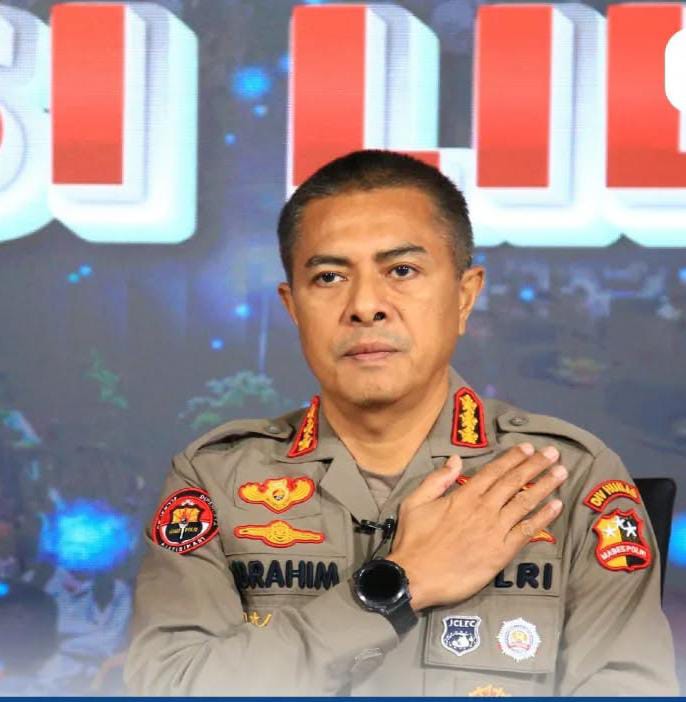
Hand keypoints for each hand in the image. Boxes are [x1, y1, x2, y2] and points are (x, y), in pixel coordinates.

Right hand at [388, 443, 566, 610]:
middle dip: (535, 465)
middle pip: (514, 482)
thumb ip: (437, 479)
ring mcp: (494, 530)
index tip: (529, 448)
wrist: (416, 577)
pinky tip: (556, 506)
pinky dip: (543, 517)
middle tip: (554, 453)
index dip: (513, 458)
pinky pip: (526, 531)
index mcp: (463, 495)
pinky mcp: (501, 552)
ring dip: (544, 486)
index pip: (494, 471)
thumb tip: (456, 459)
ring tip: (561, 473)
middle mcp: (483, 508)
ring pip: (525, 503)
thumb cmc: (413, 540)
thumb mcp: (415, 502)